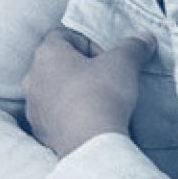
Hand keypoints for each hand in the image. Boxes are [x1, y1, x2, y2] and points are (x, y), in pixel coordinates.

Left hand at [23, 27, 152, 157]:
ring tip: (97, 102)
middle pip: (56, 64)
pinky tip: (87, 121)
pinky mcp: (39, 128)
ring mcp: (33, 104)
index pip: (63, 36)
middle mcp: (32, 76)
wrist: (89, 142)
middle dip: (80, 69)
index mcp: (47, 54)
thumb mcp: (123, 64)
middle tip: (105, 79)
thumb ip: (133, 47)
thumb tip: (144, 37)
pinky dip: (67, 115)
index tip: (108, 58)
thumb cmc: (101, 94)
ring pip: (52, 90)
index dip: (88, 43)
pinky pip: (52, 115)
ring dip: (72, 92)